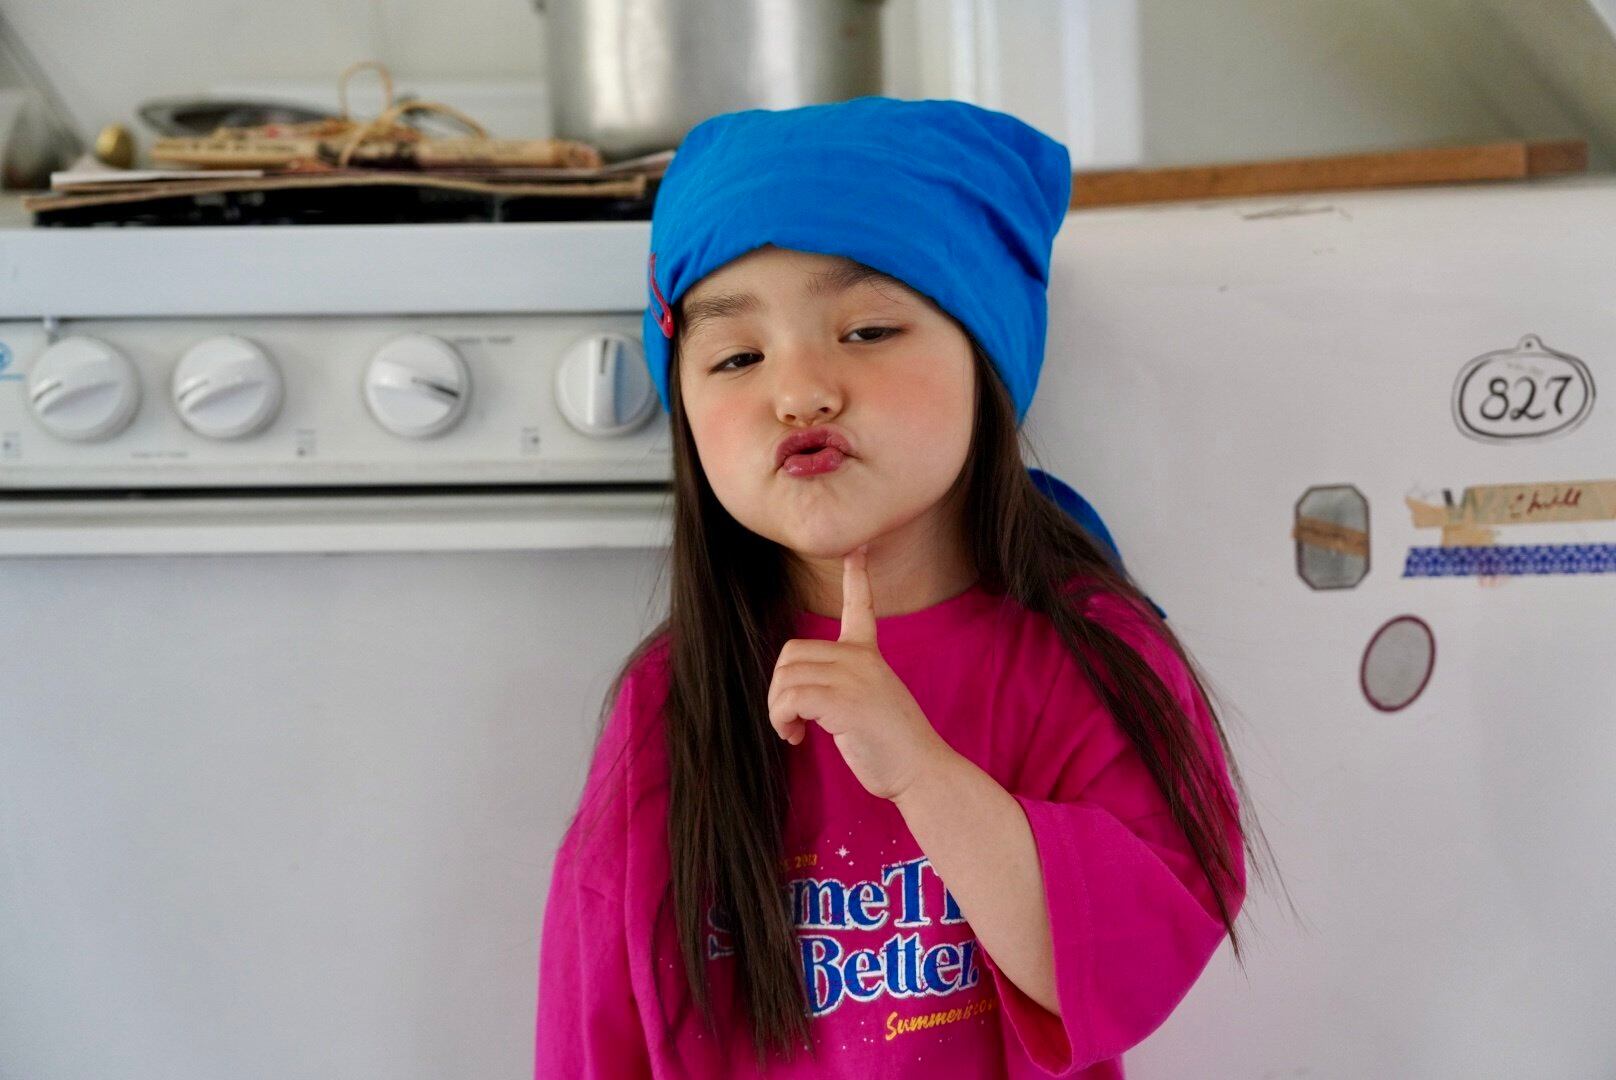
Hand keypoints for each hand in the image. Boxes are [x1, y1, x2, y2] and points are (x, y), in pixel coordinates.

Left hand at [767, 543, 950, 801]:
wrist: (921, 771)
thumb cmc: (892, 747)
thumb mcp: (869, 703)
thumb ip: (841, 685)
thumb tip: (800, 690)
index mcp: (869, 656)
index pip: (860, 607)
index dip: (857, 577)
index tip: (856, 549)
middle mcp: (861, 660)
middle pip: (791, 654)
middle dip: (780, 689)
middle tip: (792, 719)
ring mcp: (854, 678)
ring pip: (786, 678)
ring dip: (779, 710)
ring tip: (795, 731)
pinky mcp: (844, 702)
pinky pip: (790, 699)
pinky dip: (782, 720)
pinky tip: (796, 737)